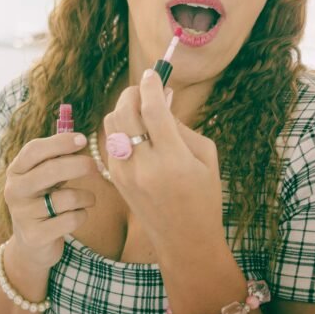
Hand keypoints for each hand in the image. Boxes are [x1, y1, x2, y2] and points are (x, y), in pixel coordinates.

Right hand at [2, 132, 95, 269]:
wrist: (31, 243)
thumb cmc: (44, 201)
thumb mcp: (44, 178)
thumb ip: (57, 160)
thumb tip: (81, 141)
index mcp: (16, 171)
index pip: (34, 150)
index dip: (59, 143)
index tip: (82, 139)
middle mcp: (15, 190)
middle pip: (50, 171)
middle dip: (78, 165)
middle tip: (96, 166)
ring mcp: (22, 214)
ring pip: (66, 198)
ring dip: (85, 197)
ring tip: (86, 199)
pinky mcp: (35, 236)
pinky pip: (71, 220)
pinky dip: (82, 216)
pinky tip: (77, 216)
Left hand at [102, 68, 222, 258]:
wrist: (184, 240)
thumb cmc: (204, 197)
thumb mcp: (205, 158)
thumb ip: (181, 126)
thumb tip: (162, 98)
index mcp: (173, 160)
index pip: (153, 110)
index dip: (151, 85)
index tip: (153, 73)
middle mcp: (144, 165)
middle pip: (125, 112)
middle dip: (133, 93)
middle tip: (144, 89)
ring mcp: (124, 172)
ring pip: (111, 124)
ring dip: (123, 109)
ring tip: (141, 109)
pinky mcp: (114, 178)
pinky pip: (109, 141)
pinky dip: (120, 128)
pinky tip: (135, 130)